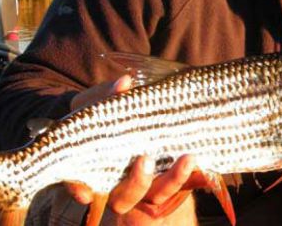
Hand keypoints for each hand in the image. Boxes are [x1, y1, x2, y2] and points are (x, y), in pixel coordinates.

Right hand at [67, 77, 206, 223]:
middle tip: (146, 159)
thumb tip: (124, 82)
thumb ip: (110, 97)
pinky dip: (193, 177)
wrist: (152, 127)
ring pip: (157, 194)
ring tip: (187, 157)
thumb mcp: (108, 106)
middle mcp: (122, 187)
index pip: (83, 186)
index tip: (85, 193)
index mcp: (98, 171)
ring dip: (173, 179)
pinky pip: (183, 186)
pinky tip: (202, 165)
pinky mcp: (172, 184)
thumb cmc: (118, 118)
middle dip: (136, 183)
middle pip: (124, 200)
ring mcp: (148, 189)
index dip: (80, 190)